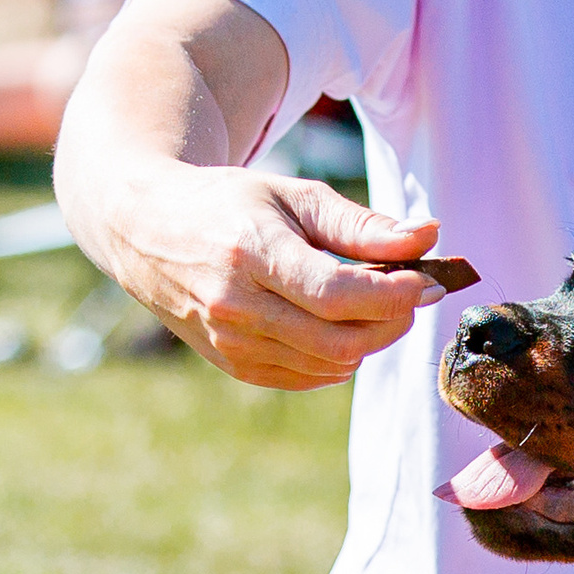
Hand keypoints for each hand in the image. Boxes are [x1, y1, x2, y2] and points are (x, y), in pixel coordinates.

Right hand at [103, 164, 452, 390]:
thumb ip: (361, 224)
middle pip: (340, 339)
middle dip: (392, 321)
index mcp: (251, 253)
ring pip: (330, 364)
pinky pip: (307, 377)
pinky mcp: (231, 364)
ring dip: (371, 340)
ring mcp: (230, 342)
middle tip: (409, 292)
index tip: (425, 279)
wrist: (145, 229)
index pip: (338, 294)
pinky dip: (339, 359)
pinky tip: (342, 326)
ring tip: (375, 304)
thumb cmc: (229, 204)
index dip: (394, 294)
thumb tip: (429, 236)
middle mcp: (236, 305)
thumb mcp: (293, 195)